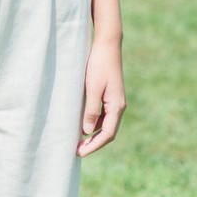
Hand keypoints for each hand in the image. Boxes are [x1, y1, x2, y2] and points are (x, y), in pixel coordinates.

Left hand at [76, 38, 126, 156]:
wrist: (107, 44)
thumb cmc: (99, 64)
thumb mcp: (92, 87)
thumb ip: (90, 110)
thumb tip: (87, 131)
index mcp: (117, 106)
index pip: (107, 134)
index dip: (93, 146)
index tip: (80, 152)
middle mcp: (119, 105)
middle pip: (107, 131)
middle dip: (93, 142)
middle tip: (77, 150)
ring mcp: (116, 100)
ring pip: (106, 123)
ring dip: (93, 133)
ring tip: (78, 139)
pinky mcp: (111, 94)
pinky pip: (104, 114)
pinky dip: (94, 121)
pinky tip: (83, 121)